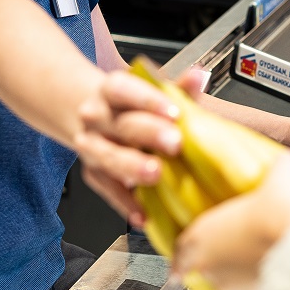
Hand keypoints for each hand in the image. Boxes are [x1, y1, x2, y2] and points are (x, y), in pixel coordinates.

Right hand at [76, 71, 182, 223]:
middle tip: (175, 143)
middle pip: (122, 125)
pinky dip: (126, 202)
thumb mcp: (152, 91)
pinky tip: (143, 213)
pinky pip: (107, 189)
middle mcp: (96, 116)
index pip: (126, 89)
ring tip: (155, 175)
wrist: (96, 117)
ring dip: (132, 167)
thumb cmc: (132, 105)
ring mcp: (91, 145)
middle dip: (149, 134)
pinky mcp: (93, 173)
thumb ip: (177, 87)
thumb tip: (198, 77)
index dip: (149, 100)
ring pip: (108, 157)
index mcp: (111, 90)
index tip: (174, 112)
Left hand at [171, 153, 289, 289]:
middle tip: (210, 257)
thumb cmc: (278, 215)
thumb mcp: (279, 180)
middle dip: (199, 263)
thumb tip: (287, 158)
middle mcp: (208, 262)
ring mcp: (226, 283)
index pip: (180, 244)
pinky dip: (245, 284)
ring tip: (238, 264)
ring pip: (215, 281)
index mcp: (202, 233)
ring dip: (223, 273)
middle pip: (192, 267)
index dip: (182, 246)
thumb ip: (280, 167)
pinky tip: (256, 276)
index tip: (184, 248)